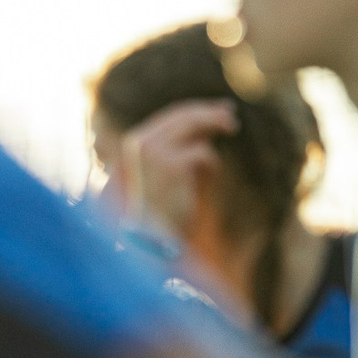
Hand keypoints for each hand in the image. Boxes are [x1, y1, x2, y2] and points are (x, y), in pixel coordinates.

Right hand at [118, 98, 237, 237]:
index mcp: (125, 149)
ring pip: (192, 124)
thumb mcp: (149, 185)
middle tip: (229, 113)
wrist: (142, 246)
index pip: (163, 120)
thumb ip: (165, 158)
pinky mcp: (172, 165)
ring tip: (231, 126)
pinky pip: (202, 154)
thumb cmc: (147, 223)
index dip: (187, 113)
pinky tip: (211, 175)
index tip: (207, 112)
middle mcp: (136, 145)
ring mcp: (153, 152)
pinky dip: (210, 165)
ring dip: (214, 124)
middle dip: (206, 111)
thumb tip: (200, 135)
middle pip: (178, 116)